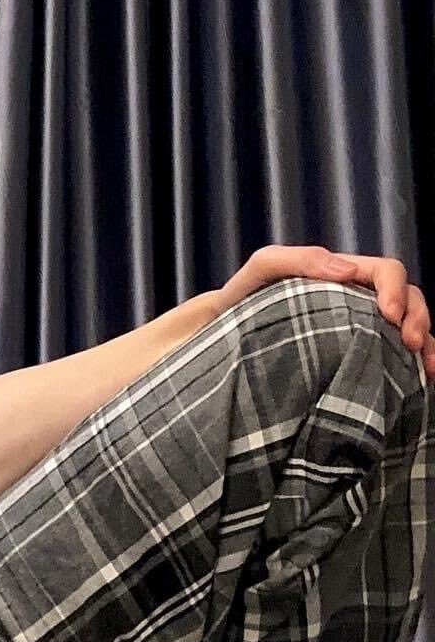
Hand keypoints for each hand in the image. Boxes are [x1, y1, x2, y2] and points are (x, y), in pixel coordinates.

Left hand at [214, 245, 434, 380]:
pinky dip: (414, 367)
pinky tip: (421, 382)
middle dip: (418, 318)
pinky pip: (395, 358)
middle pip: (409, 300)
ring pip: (410, 328)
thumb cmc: (244, 297)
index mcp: (345, 275)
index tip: (389, 316)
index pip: (386, 272)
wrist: (226, 333)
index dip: (396, 289)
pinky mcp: (357, 357)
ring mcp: (361, 329)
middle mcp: (360, 300)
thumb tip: (348, 270)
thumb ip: (299, 259)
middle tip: (410, 344)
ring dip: (426, 343)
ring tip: (424, 367)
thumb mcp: (265, 267)